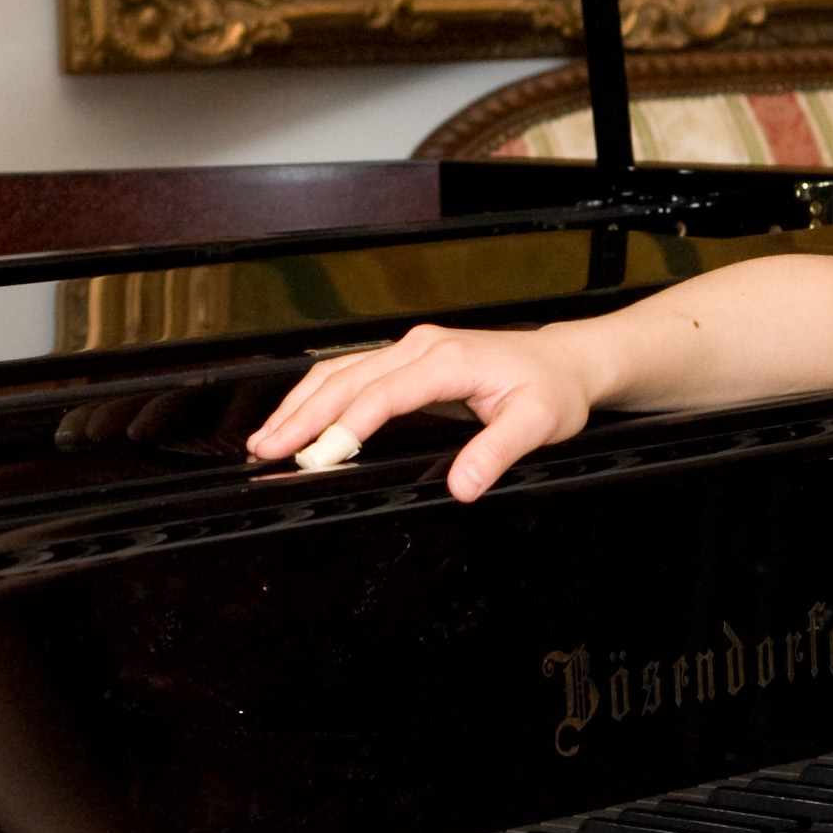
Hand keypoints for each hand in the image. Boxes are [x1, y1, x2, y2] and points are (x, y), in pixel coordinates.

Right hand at [243, 321, 595, 501]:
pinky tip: (299, 416)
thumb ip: (496, 453)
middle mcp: (423, 347)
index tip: (318, 454)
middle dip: (302, 414)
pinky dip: (319, 395)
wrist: (564, 361)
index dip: (347, 425)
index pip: (384, 393)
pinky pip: (353, 372)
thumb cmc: (551, 388)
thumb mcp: (538, 424)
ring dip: (301, 403)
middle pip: (347, 378)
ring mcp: (412, 349)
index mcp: (448, 360)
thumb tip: (462, 484)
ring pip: (341, 371)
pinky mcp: (408, 359)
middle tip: (267, 448)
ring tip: (267, 436)